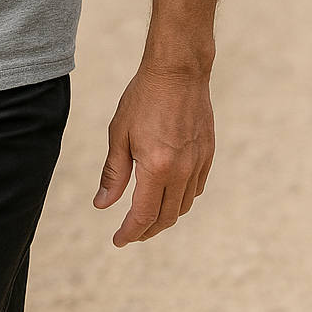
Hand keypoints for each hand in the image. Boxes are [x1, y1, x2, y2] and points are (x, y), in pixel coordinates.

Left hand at [93, 65, 213, 246]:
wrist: (178, 71)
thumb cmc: (143, 98)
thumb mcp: (119, 134)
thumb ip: (113, 174)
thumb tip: (102, 206)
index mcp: (156, 167)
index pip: (144, 215)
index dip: (130, 233)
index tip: (118, 241)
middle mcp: (182, 170)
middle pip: (166, 217)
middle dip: (147, 231)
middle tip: (130, 234)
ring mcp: (199, 163)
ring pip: (184, 205)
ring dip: (165, 217)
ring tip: (146, 217)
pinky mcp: (208, 153)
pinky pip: (196, 188)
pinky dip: (181, 199)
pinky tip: (168, 195)